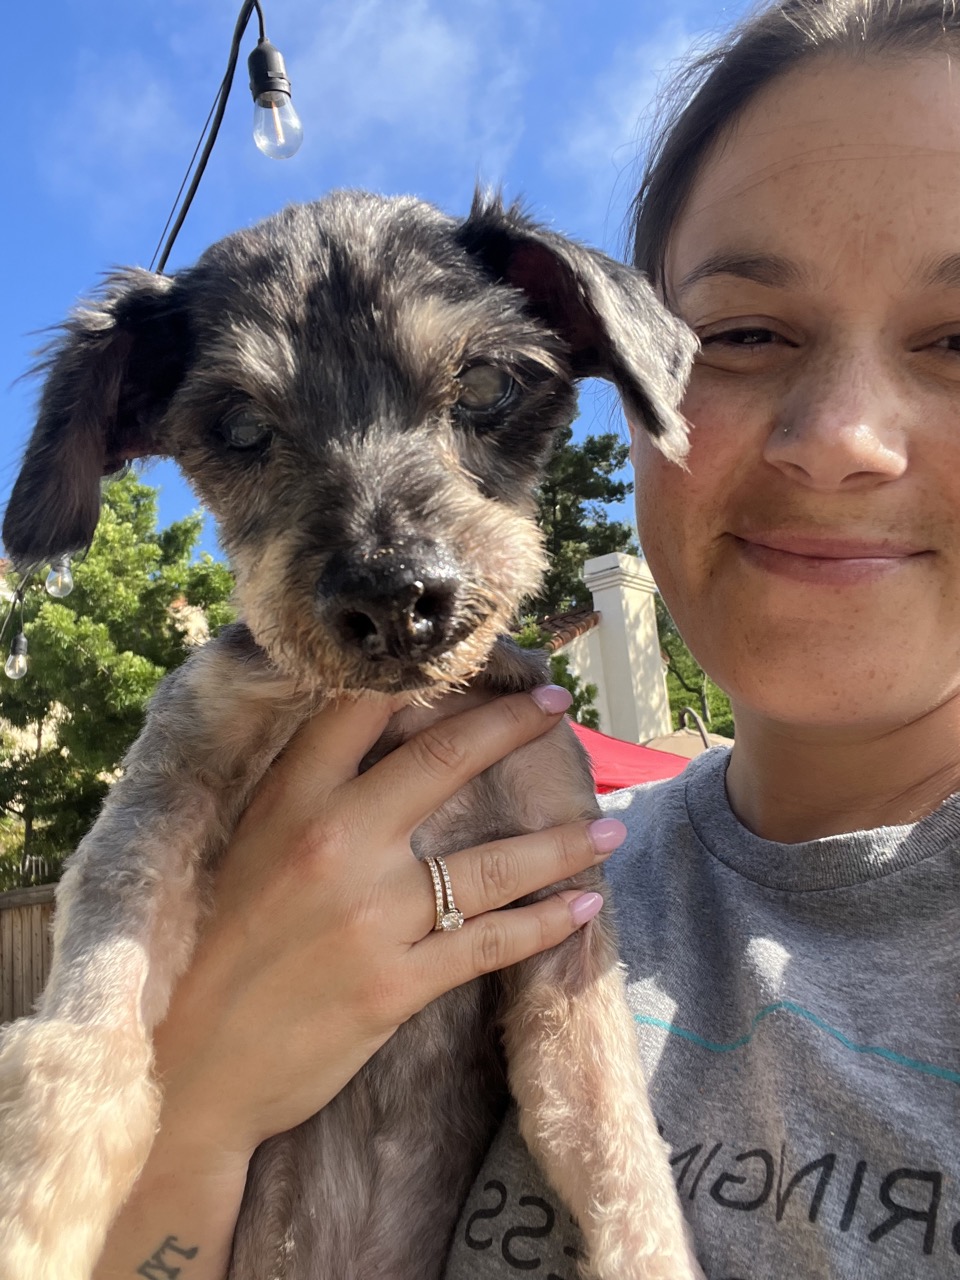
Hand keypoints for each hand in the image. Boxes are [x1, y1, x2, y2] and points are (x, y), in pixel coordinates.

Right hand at [151, 685, 624, 1161]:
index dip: (427, 676)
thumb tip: (364, 733)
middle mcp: (335, 845)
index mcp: (289, 803)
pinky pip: (490, 944)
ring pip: (492, 864)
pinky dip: (545, 924)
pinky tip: (584, 906)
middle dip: (511, 726)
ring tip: (612, 825)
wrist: (190, 1068)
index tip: (477, 656)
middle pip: (444, 762)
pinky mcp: (396, 985)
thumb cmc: (211, 950)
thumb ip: (300, 795)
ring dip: (562, 841)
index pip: (364, 709)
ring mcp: (372, 917)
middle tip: (559, 703)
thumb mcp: (241, 851)